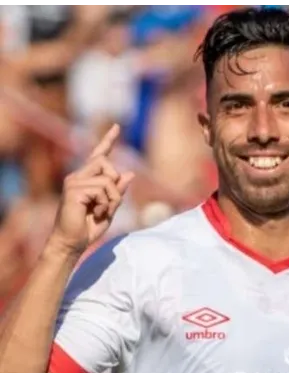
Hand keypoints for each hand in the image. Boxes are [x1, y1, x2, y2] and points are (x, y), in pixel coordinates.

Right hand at [50, 124, 134, 254]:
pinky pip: (101, 190)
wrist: (72, 243)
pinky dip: (106, 204)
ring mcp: (74, 182)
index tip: (116, 126)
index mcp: (86, 179)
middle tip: (110, 205)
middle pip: (106, 163)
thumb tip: (130, 173)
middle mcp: (78, 176)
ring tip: (102, 212)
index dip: (108, 140)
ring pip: (107, 179)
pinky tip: (96, 214)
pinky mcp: (73, 190)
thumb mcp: (109, 209)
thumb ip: (118, 192)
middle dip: (115, 185)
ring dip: (112, 199)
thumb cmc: (88, 228)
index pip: (98, 155)